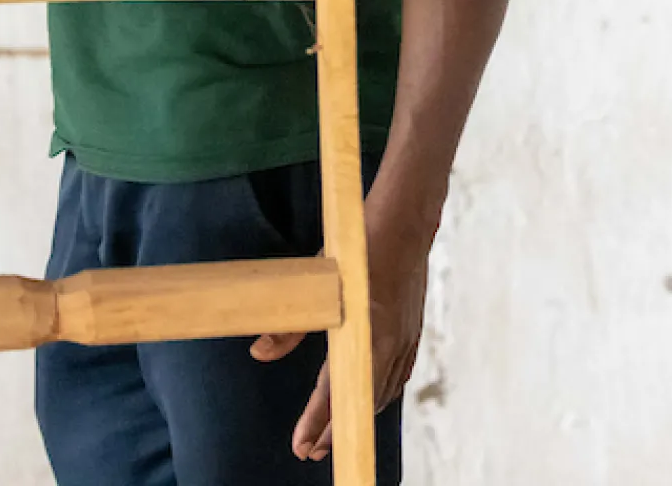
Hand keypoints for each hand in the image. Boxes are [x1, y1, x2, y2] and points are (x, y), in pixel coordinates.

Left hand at [248, 205, 430, 462]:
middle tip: (310, 451)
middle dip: (335, 430)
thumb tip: (259, 352)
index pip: (336, 390)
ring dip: (356, 416)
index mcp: (367, 333)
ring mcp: (406, 340)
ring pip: (381, 393)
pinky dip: (380, 395)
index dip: (317, 422)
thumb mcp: (317, 280)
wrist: (405, 220)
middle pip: (361, 402)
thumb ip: (290, 322)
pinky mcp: (412, 332)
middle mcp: (391, 344)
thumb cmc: (358, 246)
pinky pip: (397, 376)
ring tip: (333, 432)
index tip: (301, 447)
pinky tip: (369, 399)